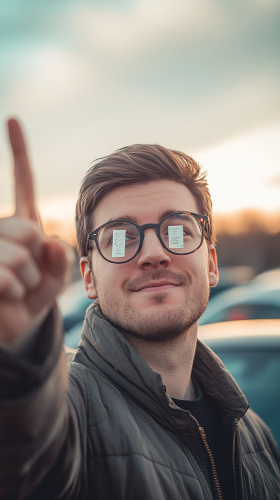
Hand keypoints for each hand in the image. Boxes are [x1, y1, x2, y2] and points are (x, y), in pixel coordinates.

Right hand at [0, 119, 74, 343]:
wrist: (17, 322)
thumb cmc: (35, 293)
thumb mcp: (55, 275)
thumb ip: (58, 258)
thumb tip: (46, 240)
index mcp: (22, 222)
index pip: (23, 183)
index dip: (19, 152)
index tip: (14, 119)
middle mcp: (1, 229)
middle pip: (27, 230)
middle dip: (36, 259)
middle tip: (30, 275)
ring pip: (16, 254)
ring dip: (28, 278)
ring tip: (20, 286)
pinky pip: (6, 276)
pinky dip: (16, 292)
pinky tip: (8, 295)